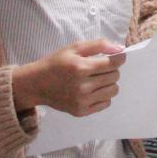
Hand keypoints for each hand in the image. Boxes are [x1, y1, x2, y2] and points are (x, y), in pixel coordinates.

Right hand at [11, 38, 125, 115]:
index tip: (117, 57)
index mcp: (81, 68)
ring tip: (98, 79)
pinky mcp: (81, 112)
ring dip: (110, 83)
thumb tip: (120, 49)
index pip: (113, 64)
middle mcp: (83, 86)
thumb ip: (98, 45)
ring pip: (113, 91)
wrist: (36, 84)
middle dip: (112, 70)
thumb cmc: (56, 62)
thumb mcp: (74, 47)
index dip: (119, 59)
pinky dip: (103, 96)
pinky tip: (93, 90)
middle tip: (101, 67)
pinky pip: (105, 103)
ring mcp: (82, 101)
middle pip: (114, 77)